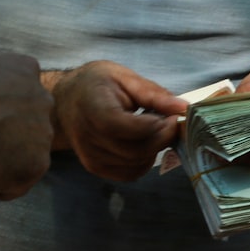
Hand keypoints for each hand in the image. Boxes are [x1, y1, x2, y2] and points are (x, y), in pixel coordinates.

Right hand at [53, 61, 188, 181]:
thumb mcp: (124, 77)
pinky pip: (130, 173)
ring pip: (136, 163)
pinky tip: (145, 143)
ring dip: (155, 149)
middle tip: (172, 122)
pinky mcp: (96, 168)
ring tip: (156, 129)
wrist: (66, 101)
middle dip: (162, 137)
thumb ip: (154, 94)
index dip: (152, 125)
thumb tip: (183, 107)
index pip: (123, 126)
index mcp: (92, 108)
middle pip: (135, 149)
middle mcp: (87, 137)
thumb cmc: (96, 84)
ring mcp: (90, 157)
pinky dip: (145, 161)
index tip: (172, 115)